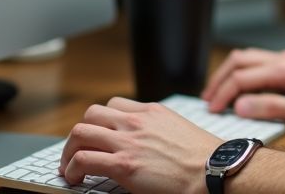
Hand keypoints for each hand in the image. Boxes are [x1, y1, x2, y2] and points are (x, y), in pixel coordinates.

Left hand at [60, 96, 218, 193]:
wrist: (214, 171)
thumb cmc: (204, 158)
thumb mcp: (179, 129)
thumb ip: (158, 130)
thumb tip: (146, 143)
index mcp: (152, 112)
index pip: (113, 105)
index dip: (100, 123)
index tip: (98, 137)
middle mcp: (137, 121)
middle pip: (91, 115)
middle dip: (80, 134)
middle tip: (78, 151)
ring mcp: (128, 141)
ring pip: (80, 133)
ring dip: (69, 151)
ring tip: (70, 167)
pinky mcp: (123, 165)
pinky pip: (83, 160)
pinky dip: (72, 169)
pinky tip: (75, 179)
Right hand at [202, 48, 284, 125]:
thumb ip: (271, 107)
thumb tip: (241, 105)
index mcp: (284, 69)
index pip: (242, 78)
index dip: (223, 94)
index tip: (213, 109)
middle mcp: (283, 59)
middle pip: (239, 61)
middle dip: (220, 78)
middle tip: (208, 98)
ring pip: (247, 57)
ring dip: (230, 72)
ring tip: (218, 91)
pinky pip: (258, 62)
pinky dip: (242, 71)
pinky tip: (241, 85)